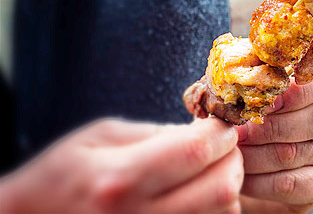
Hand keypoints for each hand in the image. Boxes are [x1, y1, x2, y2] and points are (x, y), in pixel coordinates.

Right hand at [0, 118, 242, 213]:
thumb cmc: (62, 176)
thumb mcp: (100, 137)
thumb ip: (157, 133)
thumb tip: (205, 132)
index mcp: (120, 178)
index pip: (197, 150)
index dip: (221, 133)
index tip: (221, 124)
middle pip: (221, 189)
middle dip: (232, 160)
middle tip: (223, 148)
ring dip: (228, 189)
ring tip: (208, 173)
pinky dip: (215, 211)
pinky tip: (198, 197)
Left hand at [237, 71, 312, 213]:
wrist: (281, 150)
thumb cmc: (269, 110)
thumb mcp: (269, 90)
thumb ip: (257, 82)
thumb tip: (227, 85)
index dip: (288, 93)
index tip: (257, 101)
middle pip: (312, 120)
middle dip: (266, 129)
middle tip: (236, 133)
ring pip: (294, 153)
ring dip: (256, 156)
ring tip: (232, 153)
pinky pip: (290, 183)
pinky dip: (259, 182)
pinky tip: (241, 177)